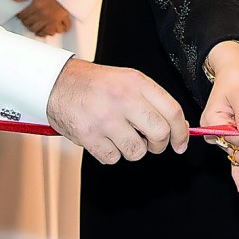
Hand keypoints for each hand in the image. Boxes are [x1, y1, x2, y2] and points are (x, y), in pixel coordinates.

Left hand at [14, 0, 72, 36]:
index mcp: (36, 6)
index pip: (23, 15)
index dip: (20, 16)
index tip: (21, 15)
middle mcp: (42, 14)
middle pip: (27, 23)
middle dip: (25, 22)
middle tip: (26, 20)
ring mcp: (48, 19)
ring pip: (35, 29)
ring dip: (32, 28)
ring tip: (32, 25)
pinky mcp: (55, 23)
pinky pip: (47, 32)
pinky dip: (43, 33)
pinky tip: (40, 31)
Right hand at [46, 58, 188, 163]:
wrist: (57, 83)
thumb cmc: (95, 84)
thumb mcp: (128, 80)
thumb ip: (153, 101)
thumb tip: (178, 126)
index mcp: (136, 82)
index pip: (172, 111)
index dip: (181, 132)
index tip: (181, 143)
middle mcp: (123, 98)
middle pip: (159, 133)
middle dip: (159, 145)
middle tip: (151, 143)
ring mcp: (105, 118)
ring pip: (137, 151)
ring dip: (133, 150)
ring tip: (121, 136)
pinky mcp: (89, 135)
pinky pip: (113, 158)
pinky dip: (111, 153)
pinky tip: (104, 139)